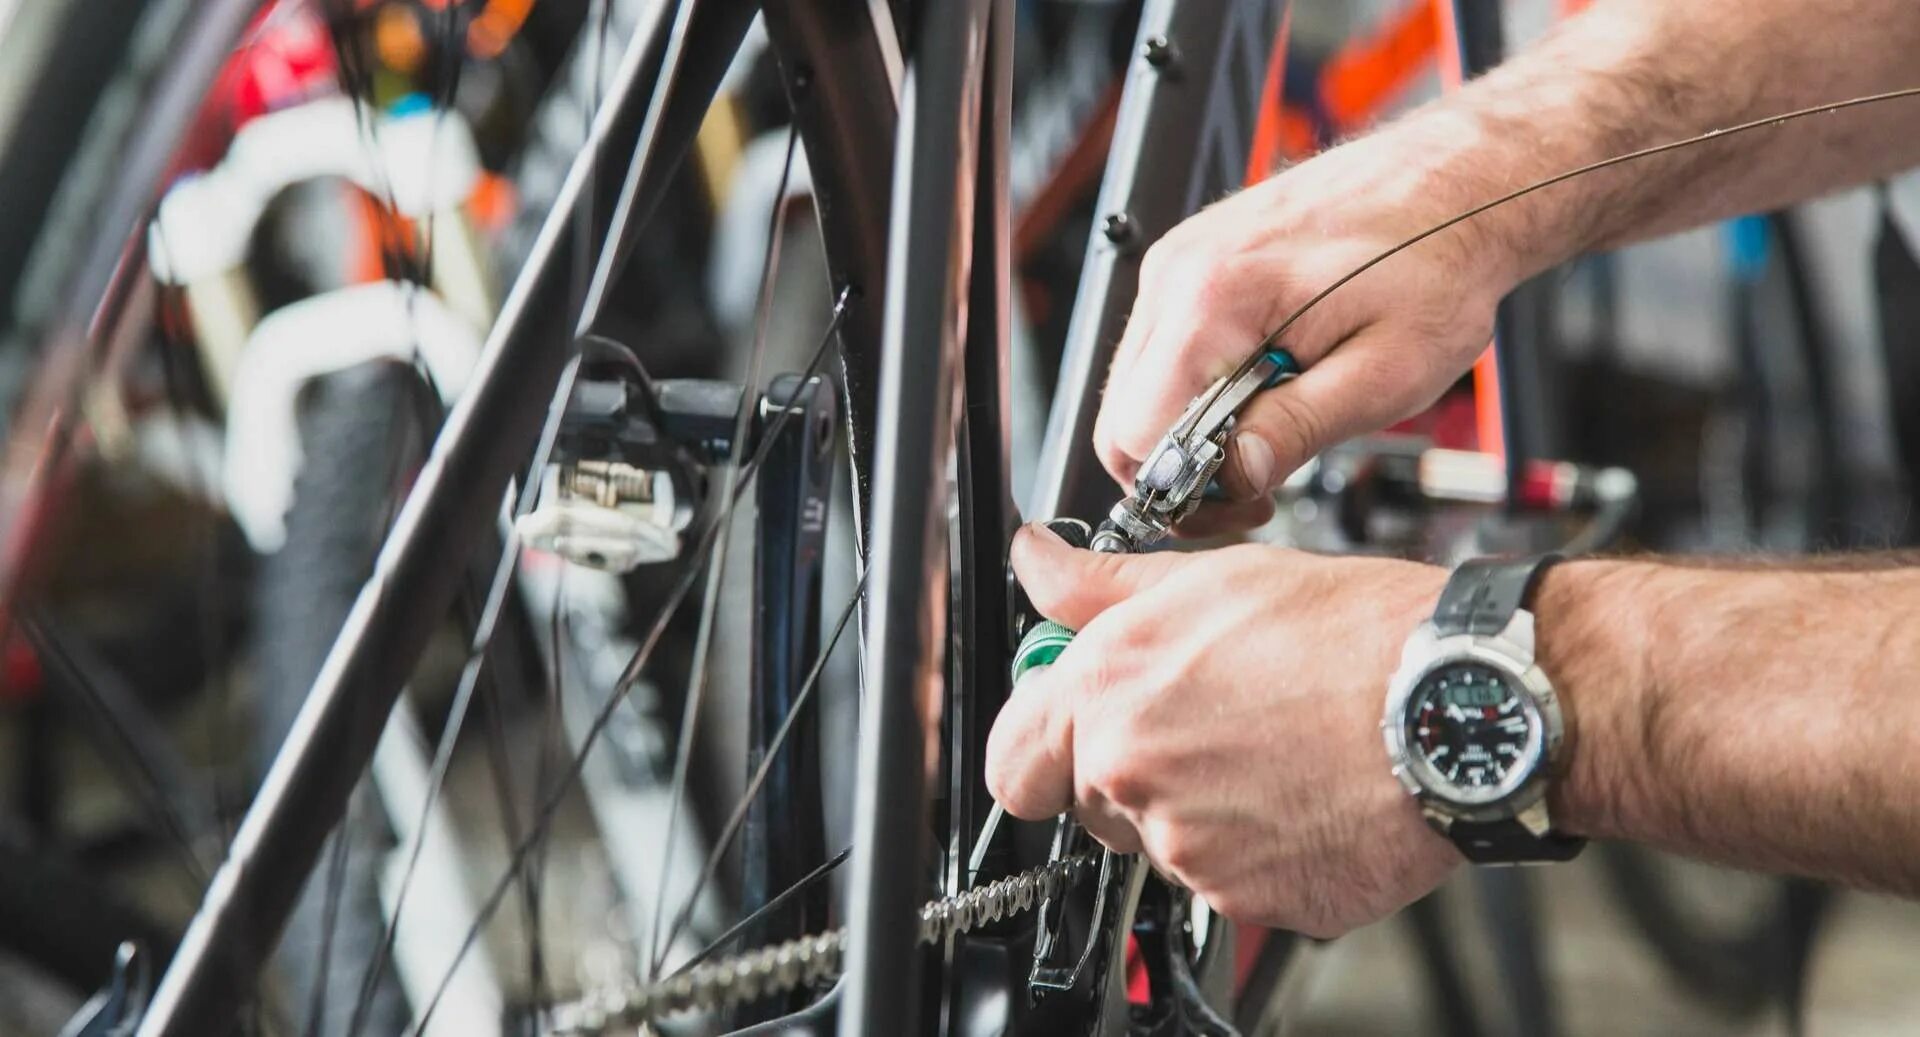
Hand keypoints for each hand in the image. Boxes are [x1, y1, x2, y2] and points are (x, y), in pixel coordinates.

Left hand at [985, 524, 1459, 936]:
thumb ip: (1103, 586)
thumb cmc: (1352, 633)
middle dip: (1135, 771)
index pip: (1014, 759)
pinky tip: (1305, 794)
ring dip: (1202, 811)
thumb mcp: (1214, 578)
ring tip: (1276, 752)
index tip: (1079, 730)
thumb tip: (1038, 562)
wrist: (1458, 704)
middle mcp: (1134, 776)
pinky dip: (1261, 852)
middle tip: (1214, 725)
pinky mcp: (1248, 901)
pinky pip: (1230, 885)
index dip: (1044, 745)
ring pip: (1163, 844)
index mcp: (1109, 694)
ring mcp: (1188, 849)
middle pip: (1092, 802)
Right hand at [1095, 123, 1520, 531]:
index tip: (1244, 496)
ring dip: (1190, 426)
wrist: (1454, 188)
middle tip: (1257, 477)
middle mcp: (1178, 273)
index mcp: (1215, 299)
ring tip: (1271, 423)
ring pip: (1138, 388)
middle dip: (1180, 466)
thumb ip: (1298, 429)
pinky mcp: (1191, 262)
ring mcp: (1178, 262)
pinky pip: (1162, 351)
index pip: (1136, 434)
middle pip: (1122, 416)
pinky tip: (1264, 383)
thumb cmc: (1435, 266)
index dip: (1184, 487)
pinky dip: (1199, 386)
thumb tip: (1234, 476)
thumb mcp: (1384, 374)